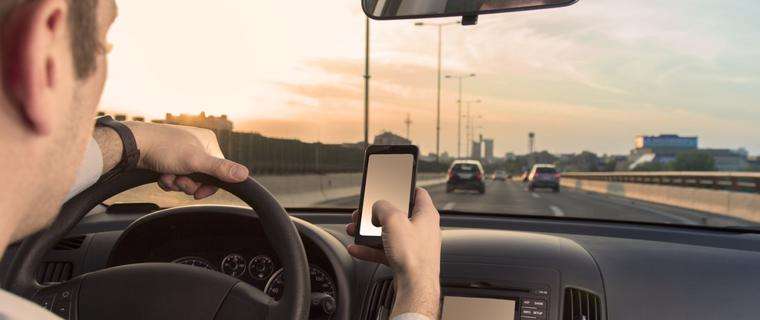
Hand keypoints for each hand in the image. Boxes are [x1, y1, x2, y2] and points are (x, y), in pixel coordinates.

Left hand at [124, 121, 249, 198]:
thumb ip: (221, 169)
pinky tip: (161, 174)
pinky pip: (175, 176)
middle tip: (178, 180)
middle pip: (202, 177)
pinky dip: (168, 179)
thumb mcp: (196, 161)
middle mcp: (197, 145)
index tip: (197, 193)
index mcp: (208, 142)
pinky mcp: (169, 158)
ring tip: (167, 175)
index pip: (219, 171)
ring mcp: (182, 152)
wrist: (134, 145)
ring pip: (187, 178)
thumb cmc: (164, 147)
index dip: (207, 185)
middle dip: (188, 183)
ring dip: (176, 182)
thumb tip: (245, 175)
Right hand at [346, 188, 441, 318]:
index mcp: (426, 214)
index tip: (391, 186)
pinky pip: (385, 250)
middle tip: (364, 214)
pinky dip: (371, 249)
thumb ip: (382, 207)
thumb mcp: (393, 220)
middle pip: (397, 214)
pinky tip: (357, 249)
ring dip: (370, 232)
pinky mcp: (406, 260)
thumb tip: (376, 208)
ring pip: (389, 233)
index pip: (417, 193)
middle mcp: (423, 229)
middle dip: (377, 214)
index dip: (403, 187)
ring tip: (355, 231)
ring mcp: (415, 246)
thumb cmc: (413, 255)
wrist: (415, 287)